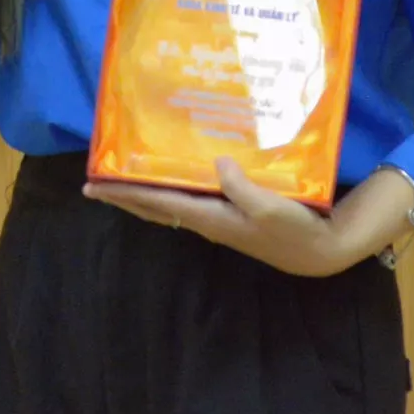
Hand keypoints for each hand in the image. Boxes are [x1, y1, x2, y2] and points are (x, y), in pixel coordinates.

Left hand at [84, 157, 369, 276]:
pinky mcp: (231, 215)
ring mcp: (218, 219)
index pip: (158, 203)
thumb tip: (216, 163)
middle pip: (155, 207)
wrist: (320, 250)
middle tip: (94, 184)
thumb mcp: (271, 208)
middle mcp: (206, 220)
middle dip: (124, 196)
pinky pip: (189, 200)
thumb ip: (242, 187)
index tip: (94, 186)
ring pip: (169, 205)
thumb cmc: (295, 230)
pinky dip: (171, 189)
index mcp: (210, 217)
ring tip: (124, 178)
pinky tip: (173, 176)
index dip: (126, 193)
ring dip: (144, 193)